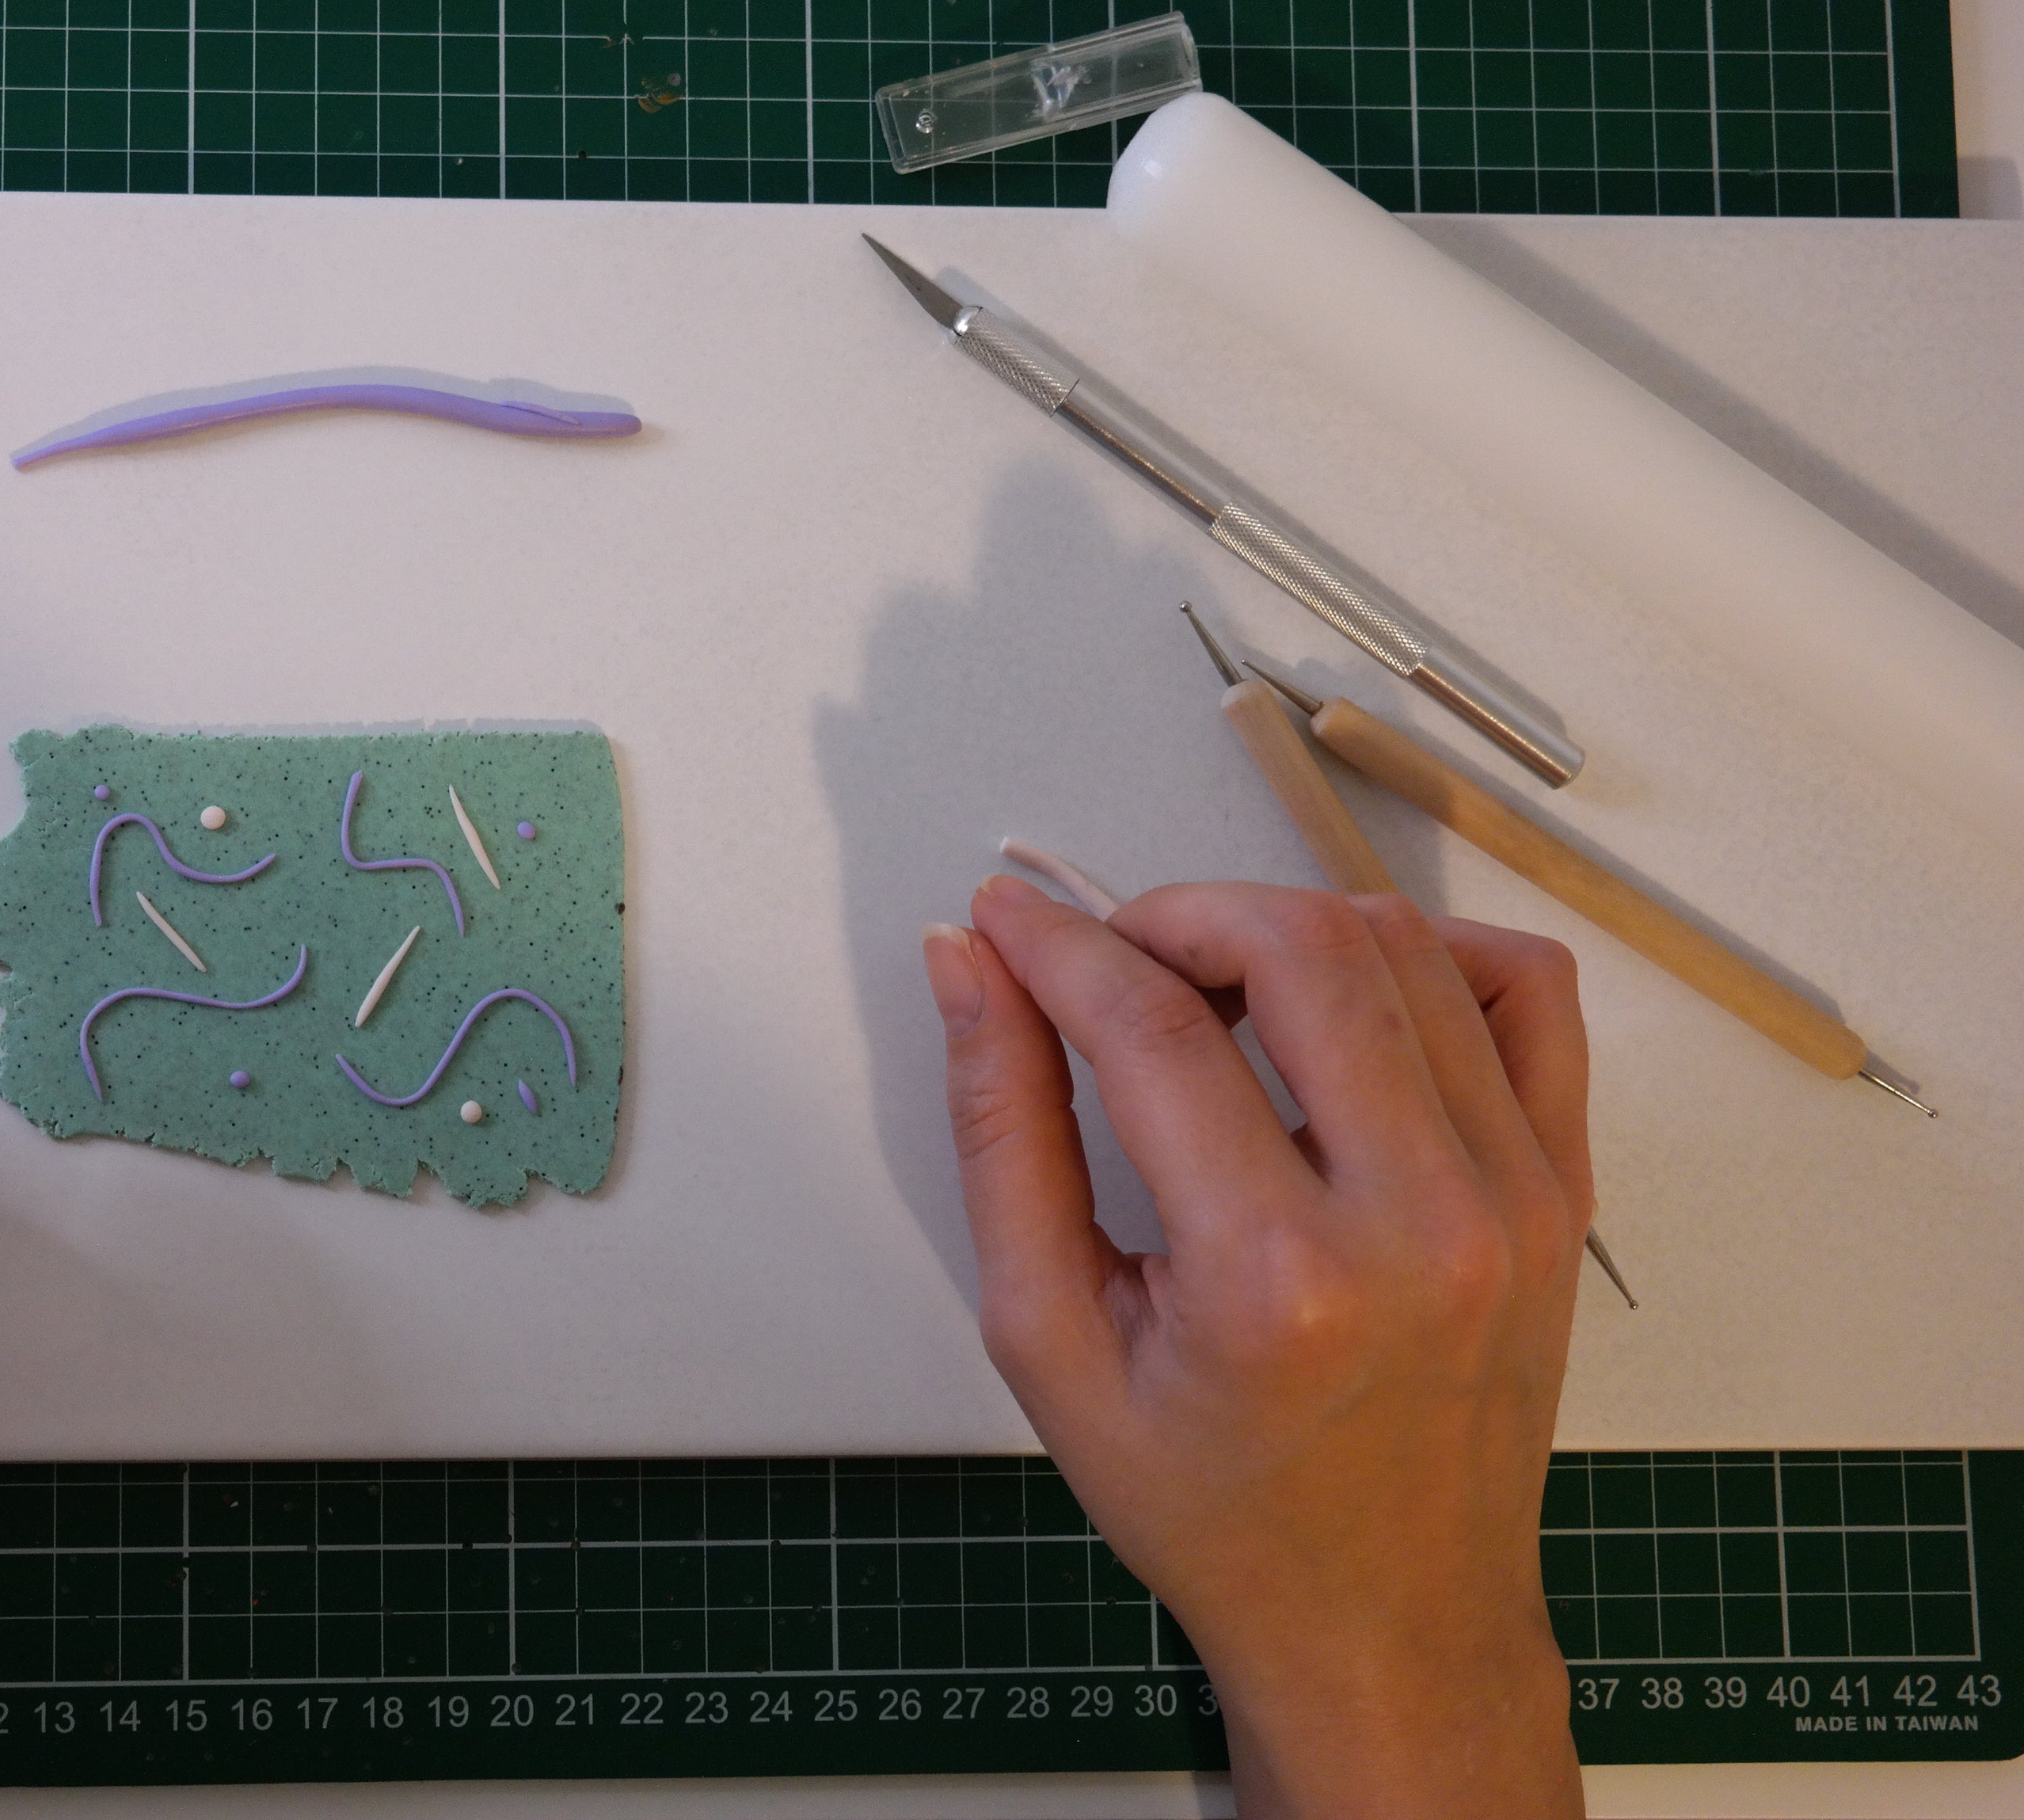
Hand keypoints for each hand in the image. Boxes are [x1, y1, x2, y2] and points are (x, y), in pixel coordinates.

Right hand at [923, 877, 1591, 1819]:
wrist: (1386, 1621)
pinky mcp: (1563, 1187)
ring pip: (1404, 947)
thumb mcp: (1051, 1339)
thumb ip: (1002, 1133)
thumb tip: (972, 970)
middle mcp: (1419, 1226)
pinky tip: (1351, 1002)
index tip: (1009, 920)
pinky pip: (1523, 992)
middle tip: (1110, 956)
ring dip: (1282, 928)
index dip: (1058, 946)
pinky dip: (1430, 954)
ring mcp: (1513, 1198)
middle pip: (1297, 948)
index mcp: (1276, 1281)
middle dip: (1175, 914)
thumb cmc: (1217, 1508)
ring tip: (1211, 988)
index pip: (1150, 1028)